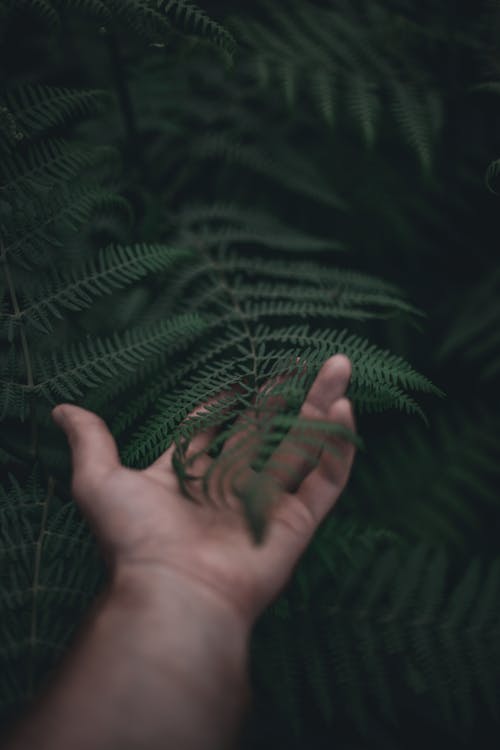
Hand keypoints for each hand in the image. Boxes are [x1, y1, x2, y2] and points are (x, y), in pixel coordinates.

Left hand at [52, 354, 355, 629]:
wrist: (175, 594)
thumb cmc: (136, 540)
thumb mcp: (101, 482)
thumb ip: (90, 443)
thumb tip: (60, 410)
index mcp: (192, 475)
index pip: (216, 430)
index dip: (226, 403)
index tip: (240, 377)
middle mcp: (233, 486)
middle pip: (269, 430)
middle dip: (291, 394)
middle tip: (311, 361)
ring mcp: (268, 503)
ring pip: (303, 446)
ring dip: (323, 407)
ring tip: (340, 366)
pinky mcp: (297, 522)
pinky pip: (324, 481)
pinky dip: (337, 449)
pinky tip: (344, 411)